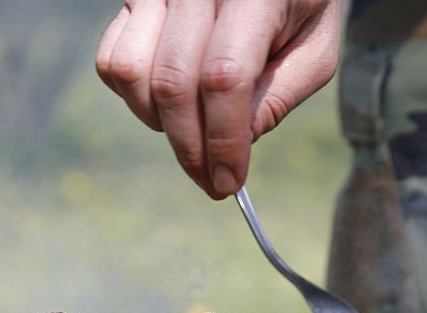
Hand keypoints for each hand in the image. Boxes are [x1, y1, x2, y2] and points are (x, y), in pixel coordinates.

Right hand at [96, 0, 340, 198]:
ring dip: (158, 121)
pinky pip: (112, 60)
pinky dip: (133, 96)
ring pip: (132, 73)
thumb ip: (280, 96)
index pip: (223, 77)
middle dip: (190, 148)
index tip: (228, 181)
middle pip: (173, 83)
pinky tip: (169, 101)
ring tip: (193, 128)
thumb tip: (236, 144)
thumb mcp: (315, 51)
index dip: (222, 139)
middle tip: (209, 180)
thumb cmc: (300, 6)